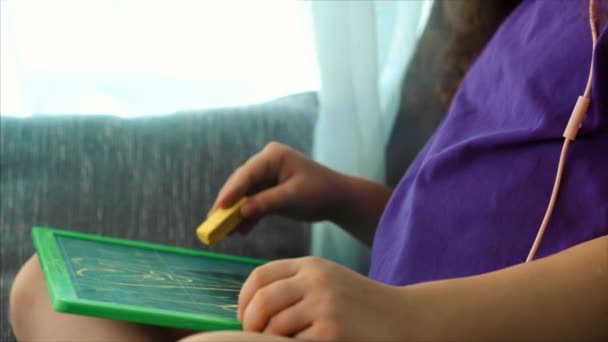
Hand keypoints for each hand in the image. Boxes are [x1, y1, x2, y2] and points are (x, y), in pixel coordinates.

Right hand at [211, 142, 347, 232]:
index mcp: (273, 156)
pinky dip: (247, 216)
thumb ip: (266, 203)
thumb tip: (241, 212)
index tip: (217, 209)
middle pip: (241, 184)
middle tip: (212, 223)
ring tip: (222, 232)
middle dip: (227, 205)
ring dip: (235, 213)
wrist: (337, 199)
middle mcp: (266, 162)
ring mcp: (266, 174)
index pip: (246, 175)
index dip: (230, 193)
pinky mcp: (268, 188)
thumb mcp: (292, 198)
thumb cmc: (319, 192)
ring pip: (244, 194)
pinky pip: (253, 202)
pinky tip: (239, 231)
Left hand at [237, 256, 409, 340]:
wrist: (404, 316)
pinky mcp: (332, 331)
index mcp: (311, 265)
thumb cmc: (360, 305)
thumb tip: (250, 309)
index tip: (245, 318)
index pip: (260, 276)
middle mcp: (316, 280)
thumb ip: (294, 286)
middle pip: (262, 301)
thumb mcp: (327, 282)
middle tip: (256, 337)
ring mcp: (324, 305)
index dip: (244, 300)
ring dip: (271, 341)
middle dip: (251, 324)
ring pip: (274, 327)